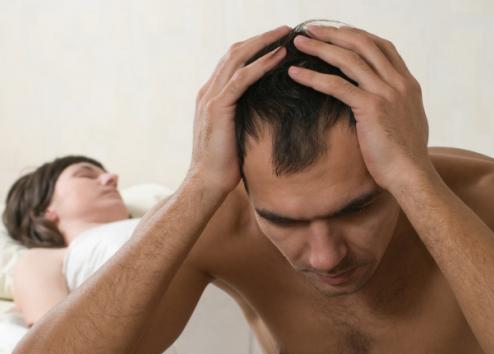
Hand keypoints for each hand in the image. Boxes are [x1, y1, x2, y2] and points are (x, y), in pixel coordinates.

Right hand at [188, 25, 290, 194]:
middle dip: (261, 38)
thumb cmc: (225, 166)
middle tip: (286, 29)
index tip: (278, 42)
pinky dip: (261, 65)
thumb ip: (246, 118)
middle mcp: (208, 91)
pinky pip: (241, 79)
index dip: (255, 48)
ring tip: (286, 35)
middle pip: (236, 52)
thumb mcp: (237, 134)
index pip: (234, 61)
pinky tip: (279, 57)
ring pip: (238, 58)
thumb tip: (269, 113)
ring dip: (264, 43)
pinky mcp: (218, 108)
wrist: (206, 184)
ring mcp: (211, 97)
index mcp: (212, 96)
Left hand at [288, 25, 432, 191]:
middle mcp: (399, 82)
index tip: (337, 33)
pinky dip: (313, 77)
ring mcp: (386, 93)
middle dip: (334, 33)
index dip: (357, 36)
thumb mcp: (407, 123)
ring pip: (348, 59)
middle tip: (311, 29)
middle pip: (363, 44)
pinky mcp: (371, 107)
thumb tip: (386, 106)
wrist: (412, 176)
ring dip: (320, 47)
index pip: (382, 47)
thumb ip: (396, 107)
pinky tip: (295, 74)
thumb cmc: (405, 158)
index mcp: (408, 84)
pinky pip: (336, 85)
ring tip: (299, 42)